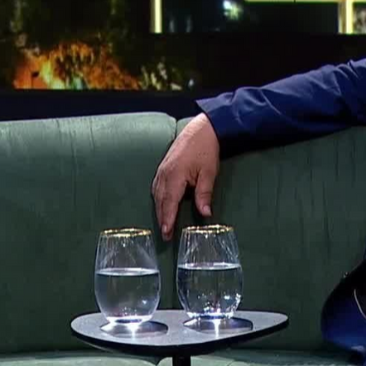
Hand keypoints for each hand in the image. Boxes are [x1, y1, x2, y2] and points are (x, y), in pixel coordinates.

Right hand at [152, 113, 220, 239]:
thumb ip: (204, 194)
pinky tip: (162, 204)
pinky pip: (157, 186)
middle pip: (160, 201)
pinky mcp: (163, 166)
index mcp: (174, 176)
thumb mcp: (208, 173)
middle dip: (161, 218)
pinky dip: (158, 198)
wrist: (201, 129)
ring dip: (159, 209)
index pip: (169, 203)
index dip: (167, 219)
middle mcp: (164, 174)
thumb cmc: (205, 149)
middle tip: (165, 235)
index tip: (166, 233)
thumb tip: (205, 214)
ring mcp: (161, 170)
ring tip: (163, 223)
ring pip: (156, 194)